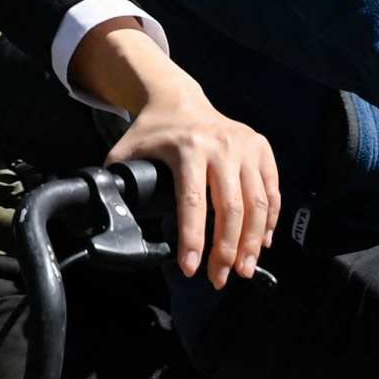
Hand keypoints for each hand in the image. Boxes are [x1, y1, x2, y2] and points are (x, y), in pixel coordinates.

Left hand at [65, 19, 279, 284]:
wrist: (178, 99)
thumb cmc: (151, 132)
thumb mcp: (126, 152)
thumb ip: (117, 183)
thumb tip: (107, 220)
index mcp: (188, 148)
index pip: (193, 202)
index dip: (193, 239)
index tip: (190, 269)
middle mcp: (221, 145)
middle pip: (231, 208)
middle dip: (226, 250)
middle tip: (219, 279)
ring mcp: (245, 145)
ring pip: (257, 203)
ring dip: (252, 241)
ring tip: (243, 269)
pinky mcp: (261, 147)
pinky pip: (271, 190)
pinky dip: (269, 220)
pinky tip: (261, 242)